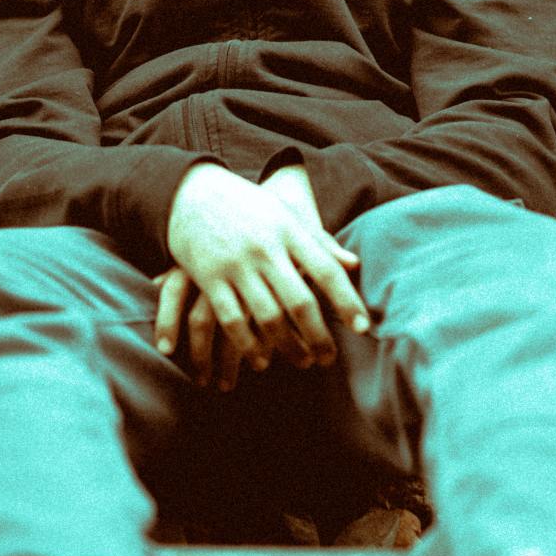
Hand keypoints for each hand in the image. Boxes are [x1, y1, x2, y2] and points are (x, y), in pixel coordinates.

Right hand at [162, 163, 370, 382]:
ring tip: (302, 363)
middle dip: (318, 336)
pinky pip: (232, 320)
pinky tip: (260, 362)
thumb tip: (355, 265)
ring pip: (268, 317)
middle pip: (299, 301)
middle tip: (329, 359)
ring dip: (287, 347)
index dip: (347, 301)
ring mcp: (236, 265)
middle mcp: (265, 248)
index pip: (326, 270)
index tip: (363, 328)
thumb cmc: (249, 208)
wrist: (192, 193)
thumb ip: (318, 243)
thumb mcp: (285, 216)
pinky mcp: (209, 278)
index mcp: (289, 231)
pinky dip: (248, 345)